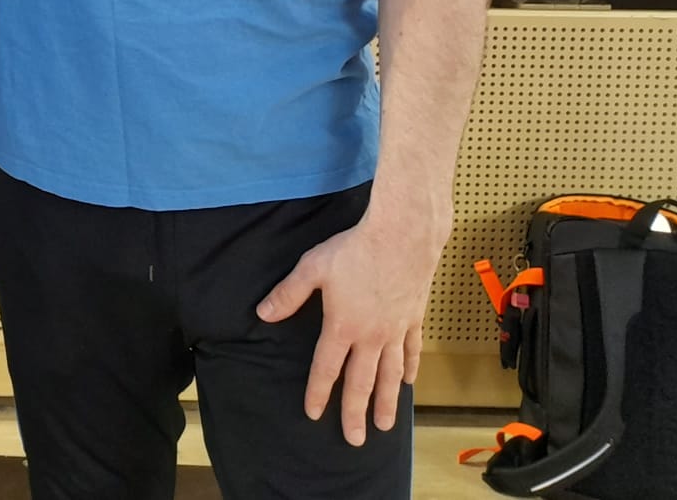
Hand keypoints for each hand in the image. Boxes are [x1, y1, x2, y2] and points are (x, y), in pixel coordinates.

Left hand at [255, 215, 443, 445]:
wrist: (402, 236)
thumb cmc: (354, 250)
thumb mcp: (312, 268)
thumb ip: (288, 294)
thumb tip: (263, 314)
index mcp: (342, 326)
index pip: (326, 368)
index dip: (318, 392)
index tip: (313, 414)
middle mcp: (370, 336)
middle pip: (361, 382)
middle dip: (355, 413)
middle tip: (355, 440)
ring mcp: (395, 330)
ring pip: (389, 374)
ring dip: (386, 401)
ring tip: (385, 426)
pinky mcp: (413, 318)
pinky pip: (411, 350)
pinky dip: (408, 368)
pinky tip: (406, 382)